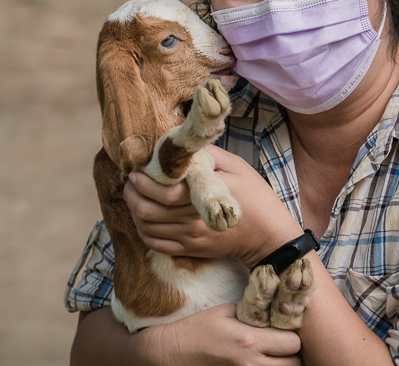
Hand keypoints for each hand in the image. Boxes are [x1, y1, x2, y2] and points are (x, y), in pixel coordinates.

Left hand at [124, 145, 302, 267]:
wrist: (269, 236)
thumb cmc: (256, 197)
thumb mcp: (237, 167)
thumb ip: (208, 156)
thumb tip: (183, 148)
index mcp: (203, 198)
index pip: (162, 192)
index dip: (143, 182)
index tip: (135, 171)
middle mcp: (192, 221)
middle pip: (148, 212)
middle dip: (131, 195)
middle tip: (129, 182)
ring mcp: (190, 238)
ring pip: (148, 229)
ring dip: (134, 212)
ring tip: (134, 197)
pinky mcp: (191, 250)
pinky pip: (157, 245)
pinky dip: (144, 232)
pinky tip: (144, 219)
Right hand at [147, 304, 301, 365]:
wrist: (174, 353)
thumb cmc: (198, 329)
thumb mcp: (226, 312)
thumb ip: (255, 314)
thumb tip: (276, 313)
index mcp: (249, 340)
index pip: (293, 342)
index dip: (292, 335)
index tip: (283, 330)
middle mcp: (251, 363)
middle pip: (295, 363)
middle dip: (291, 353)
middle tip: (280, 344)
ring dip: (282, 364)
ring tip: (272, 354)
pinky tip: (260, 361)